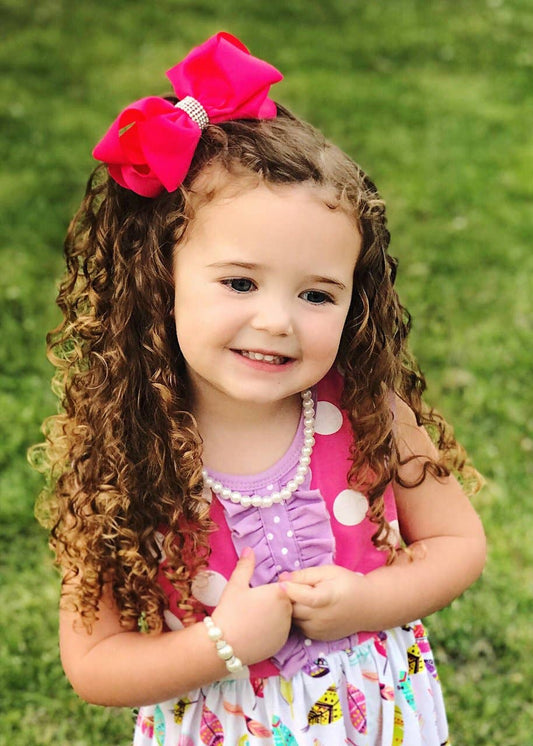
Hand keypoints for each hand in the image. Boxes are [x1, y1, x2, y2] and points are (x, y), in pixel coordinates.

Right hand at [212, 549, 292, 664]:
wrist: (224, 645)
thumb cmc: (230, 611)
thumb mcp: (236, 585)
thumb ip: (245, 566)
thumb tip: (249, 549)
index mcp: (279, 593)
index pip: (283, 585)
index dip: (271, 589)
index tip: (259, 594)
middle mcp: (288, 611)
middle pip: (285, 601)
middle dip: (273, 602)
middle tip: (253, 606)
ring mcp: (286, 629)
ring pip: (284, 617)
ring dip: (275, 617)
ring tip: (254, 619)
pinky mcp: (281, 644)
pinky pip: (280, 633)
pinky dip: (272, 631)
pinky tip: (257, 631)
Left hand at [281, 564, 364, 640]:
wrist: (368, 606)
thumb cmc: (347, 584)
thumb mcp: (328, 572)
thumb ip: (305, 575)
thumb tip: (282, 578)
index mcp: (324, 598)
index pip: (298, 596)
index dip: (287, 588)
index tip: (281, 581)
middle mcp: (321, 618)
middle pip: (292, 609)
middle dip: (288, 599)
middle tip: (292, 588)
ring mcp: (319, 630)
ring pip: (294, 620)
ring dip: (293, 609)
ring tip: (301, 598)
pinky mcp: (319, 637)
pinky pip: (300, 628)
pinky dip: (300, 619)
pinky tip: (307, 609)